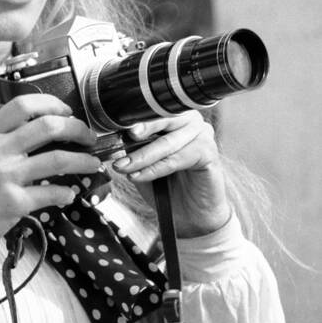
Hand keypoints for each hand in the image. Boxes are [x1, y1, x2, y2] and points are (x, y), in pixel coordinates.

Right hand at [0, 94, 104, 263]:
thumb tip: (36, 134)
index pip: (22, 105)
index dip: (51, 103)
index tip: (67, 111)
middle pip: (48, 126)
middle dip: (77, 129)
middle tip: (89, 137)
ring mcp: (6, 177)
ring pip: (57, 160)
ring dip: (83, 161)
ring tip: (94, 164)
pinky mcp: (14, 203)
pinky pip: (52, 193)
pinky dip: (66, 193)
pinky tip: (70, 195)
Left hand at [112, 111, 230, 237]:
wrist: (189, 214)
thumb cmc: (167, 185)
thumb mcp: (143, 162)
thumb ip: (132, 147)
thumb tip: (113, 137)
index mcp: (175, 116)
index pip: (155, 107)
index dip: (137, 113)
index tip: (118, 121)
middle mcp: (191, 121)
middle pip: (164, 118)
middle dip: (142, 129)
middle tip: (125, 138)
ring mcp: (203, 135)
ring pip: (167, 142)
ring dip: (142, 156)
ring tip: (123, 167)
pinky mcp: (209, 153)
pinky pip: (177, 159)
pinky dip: (155, 169)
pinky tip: (139, 176)